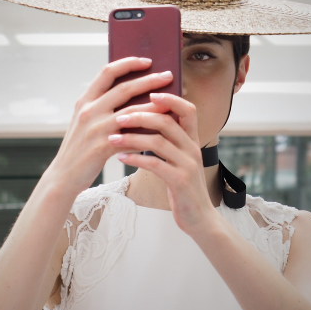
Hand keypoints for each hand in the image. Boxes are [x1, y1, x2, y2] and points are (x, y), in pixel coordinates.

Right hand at [47, 57, 172, 194]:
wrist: (63, 176)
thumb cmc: (79, 148)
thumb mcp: (85, 121)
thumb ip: (101, 106)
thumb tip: (131, 93)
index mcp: (85, 100)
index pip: (107, 72)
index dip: (128, 63)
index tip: (147, 61)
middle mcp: (89, 110)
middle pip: (124, 88)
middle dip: (149, 80)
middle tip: (168, 75)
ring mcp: (95, 128)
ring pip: (132, 112)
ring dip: (155, 106)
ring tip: (171, 103)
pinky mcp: (102, 147)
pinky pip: (132, 137)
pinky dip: (148, 134)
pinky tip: (162, 132)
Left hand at [108, 91, 219, 236]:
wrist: (198, 217)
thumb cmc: (182, 186)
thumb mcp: (179, 160)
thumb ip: (168, 141)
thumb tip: (145, 122)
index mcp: (192, 140)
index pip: (188, 110)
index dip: (170, 99)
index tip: (150, 92)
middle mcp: (192, 148)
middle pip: (168, 122)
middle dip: (140, 116)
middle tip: (118, 117)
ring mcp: (188, 164)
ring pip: (159, 142)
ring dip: (132, 138)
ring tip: (112, 138)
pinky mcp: (180, 181)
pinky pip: (155, 164)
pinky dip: (135, 158)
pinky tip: (120, 158)